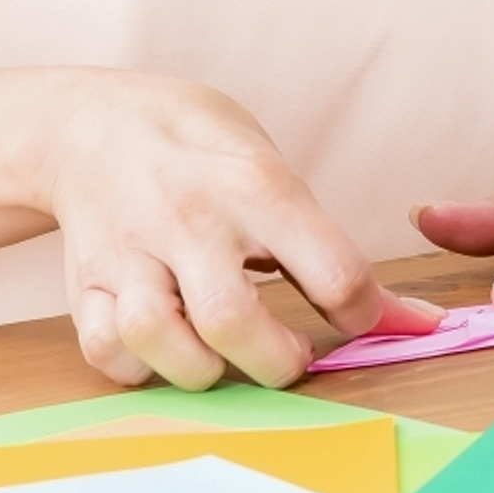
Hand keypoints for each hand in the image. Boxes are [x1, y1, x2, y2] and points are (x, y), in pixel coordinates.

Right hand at [42, 73, 439, 388]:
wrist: (91, 124)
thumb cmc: (201, 151)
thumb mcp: (271, 170)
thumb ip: (325, 247)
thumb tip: (408, 320)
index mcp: (255, 185)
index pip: (333, 269)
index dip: (364, 312)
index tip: (356, 316)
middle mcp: (191, 219)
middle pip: (232, 319)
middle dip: (276, 363)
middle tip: (289, 356)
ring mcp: (130, 252)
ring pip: (157, 337)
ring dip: (202, 368)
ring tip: (223, 356)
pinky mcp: (86, 283)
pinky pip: (107, 349)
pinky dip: (139, 366)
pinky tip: (167, 350)